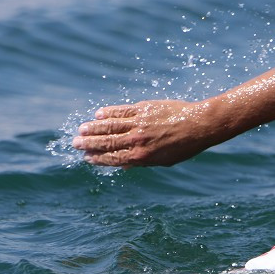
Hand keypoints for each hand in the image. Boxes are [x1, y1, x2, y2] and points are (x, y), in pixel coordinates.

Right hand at [72, 100, 220, 167]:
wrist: (198, 125)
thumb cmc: (183, 146)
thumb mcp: (163, 161)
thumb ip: (142, 161)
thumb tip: (123, 164)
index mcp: (142, 157)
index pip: (113, 158)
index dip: (97, 158)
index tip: (86, 157)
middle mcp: (137, 141)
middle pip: (107, 142)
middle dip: (89, 143)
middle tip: (75, 143)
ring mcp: (139, 124)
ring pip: (111, 126)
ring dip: (94, 128)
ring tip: (82, 129)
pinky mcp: (144, 109)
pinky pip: (122, 111)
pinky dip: (109, 112)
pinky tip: (99, 114)